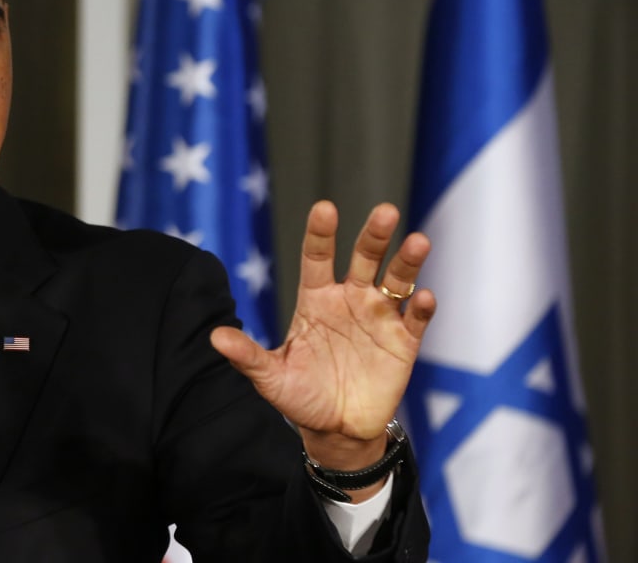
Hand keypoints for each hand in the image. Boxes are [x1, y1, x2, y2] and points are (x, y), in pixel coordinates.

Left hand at [211, 200, 434, 466]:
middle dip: (374, 235)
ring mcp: (379, 317)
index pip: (317, 258)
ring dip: (407, 261)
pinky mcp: (403, 342)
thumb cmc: (300, 397)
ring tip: (418, 241)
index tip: (325, 209)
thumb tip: (215, 338)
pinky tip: (423, 297)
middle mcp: (350, 299)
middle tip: (385, 212)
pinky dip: (421, 306)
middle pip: (364, 258)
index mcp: (316, 300)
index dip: (321, 235)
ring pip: (396, 279)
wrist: (337, 430)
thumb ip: (248, 356)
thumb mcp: (271, 377)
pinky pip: (415, 318)